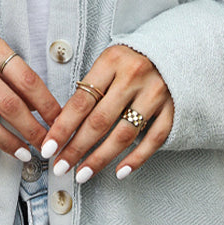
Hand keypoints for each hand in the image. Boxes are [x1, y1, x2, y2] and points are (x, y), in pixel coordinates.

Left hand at [41, 45, 172, 183]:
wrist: (174, 51)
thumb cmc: (133, 60)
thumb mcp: (108, 62)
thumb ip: (90, 88)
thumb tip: (64, 125)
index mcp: (112, 62)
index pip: (81, 101)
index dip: (62, 128)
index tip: (48, 147)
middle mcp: (134, 77)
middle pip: (99, 121)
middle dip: (76, 148)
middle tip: (61, 165)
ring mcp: (155, 94)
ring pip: (124, 134)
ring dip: (100, 158)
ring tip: (83, 173)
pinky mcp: (173, 108)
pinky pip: (154, 139)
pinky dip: (136, 158)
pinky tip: (120, 171)